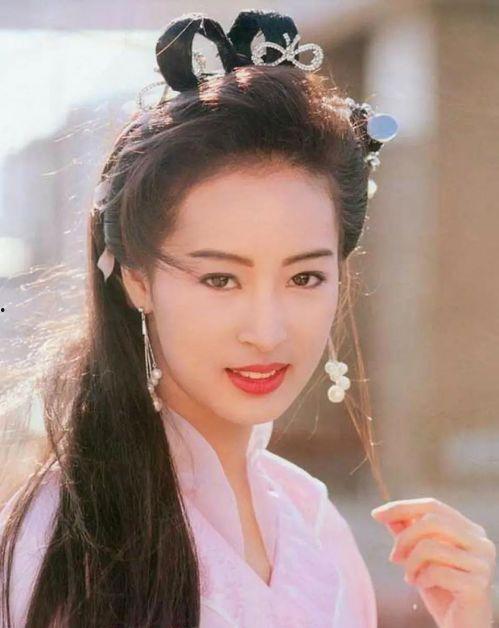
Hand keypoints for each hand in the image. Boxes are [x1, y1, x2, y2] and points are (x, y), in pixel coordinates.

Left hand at [371, 497, 495, 627]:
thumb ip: (407, 533)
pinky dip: (421, 578)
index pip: (432, 506)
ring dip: (411, 563)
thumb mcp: (420, 558)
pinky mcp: (478, 585)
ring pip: (432, 546)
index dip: (402, 507)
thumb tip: (386, 513)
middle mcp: (480, 542)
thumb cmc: (442, 591)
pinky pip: (438, 572)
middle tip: (393, 557)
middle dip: (404, 537)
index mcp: (469, 530)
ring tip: (409, 577)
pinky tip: (421, 586)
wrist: (462, 627)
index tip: (376, 514)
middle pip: (432, 520)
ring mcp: (482, 563)